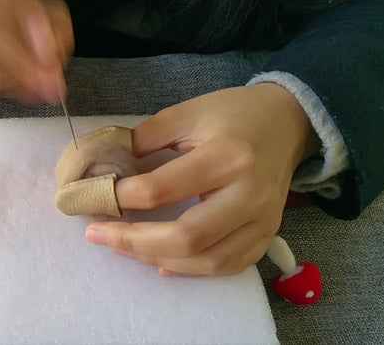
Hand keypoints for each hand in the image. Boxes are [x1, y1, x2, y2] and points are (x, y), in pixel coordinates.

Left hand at [85, 83, 318, 275]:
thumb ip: (146, 137)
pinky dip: (191, 270)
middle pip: (187, 236)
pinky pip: (228, 266)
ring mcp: (263, 220)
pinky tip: (160, 262)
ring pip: (207, 260)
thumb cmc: (234, 114)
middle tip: (96, 234)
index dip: (122, 197)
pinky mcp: (267, 235)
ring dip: (157, 258)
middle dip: (133, 240)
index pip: (163, 188)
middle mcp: (250, 194)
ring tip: (121, 247)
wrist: (287, 123)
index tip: (96, 197)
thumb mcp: (187, 112)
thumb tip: (107, 166)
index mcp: (228, 155)